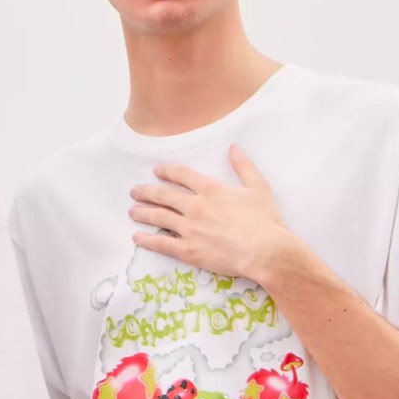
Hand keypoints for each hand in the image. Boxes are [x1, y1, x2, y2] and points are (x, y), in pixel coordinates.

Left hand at [128, 144, 291, 280]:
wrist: (265, 251)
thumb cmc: (266, 220)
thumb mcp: (258, 187)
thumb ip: (244, 166)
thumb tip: (234, 147)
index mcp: (211, 190)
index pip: (182, 176)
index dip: (167, 172)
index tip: (157, 171)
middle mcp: (195, 206)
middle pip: (163, 196)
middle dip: (147, 192)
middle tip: (134, 192)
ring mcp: (189, 229)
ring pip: (159, 217)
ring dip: (143, 213)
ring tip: (132, 212)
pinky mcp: (188, 250)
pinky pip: (162, 244)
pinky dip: (147, 240)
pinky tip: (138, 237)